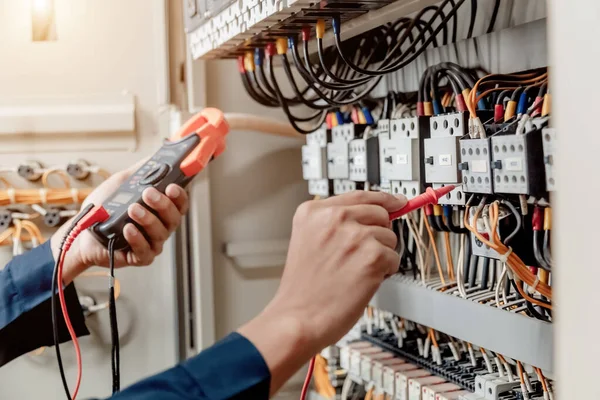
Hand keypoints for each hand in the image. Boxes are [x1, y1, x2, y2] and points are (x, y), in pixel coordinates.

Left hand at [50, 161, 188, 283]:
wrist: (81, 230)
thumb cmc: (103, 208)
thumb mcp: (122, 183)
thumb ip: (140, 171)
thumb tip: (156, 156)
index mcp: (161, 210)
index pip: (180, 203)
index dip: (180, 196)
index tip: (172, 187)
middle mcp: (160, 227)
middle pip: (174, 218)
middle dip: (163, 205)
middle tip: (148, 193)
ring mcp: (151, 243)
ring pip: (160, 233)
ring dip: (148, 219)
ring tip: (132, 209)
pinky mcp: (139, 258)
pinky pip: (145, 251)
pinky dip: (137, 239)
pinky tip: (128, 229)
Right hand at [238, 191, 406, 393]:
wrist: (297, 319)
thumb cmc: (303, 290)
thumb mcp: (307, 241)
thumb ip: (334, 224)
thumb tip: (377, 214)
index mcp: (313, 212)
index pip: (359, 195)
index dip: (383, 200)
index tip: (397, 201)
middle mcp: (333, 218)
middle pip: (380, 213)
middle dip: (378, 234)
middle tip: (360, 256)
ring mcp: (354, 236)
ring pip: (390, 237)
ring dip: (380, 256)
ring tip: (354, 272)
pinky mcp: (372, 256)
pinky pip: (394, 258)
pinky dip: (384, 273)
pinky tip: (361, 282)